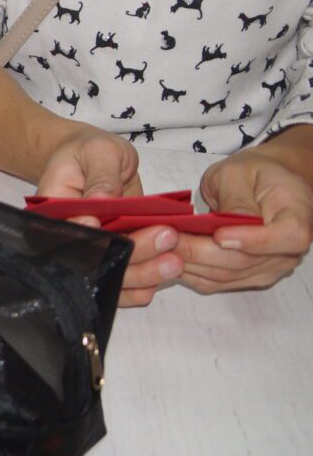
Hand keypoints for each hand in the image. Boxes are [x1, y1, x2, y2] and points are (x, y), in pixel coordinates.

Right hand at [33, 124, 178, 305]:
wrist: (95, 160)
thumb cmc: (91, 151)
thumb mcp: (98, 152)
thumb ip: (101, 176)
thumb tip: (102, 201)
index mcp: (53, 212)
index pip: (69, 234)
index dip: (92, 240)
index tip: (118, 231)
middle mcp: (68, 238)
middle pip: (93, 261)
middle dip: (131, 256)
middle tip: (167, 238)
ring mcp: (92, 250)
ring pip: (110, 277)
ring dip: (143, 274)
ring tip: (175, 261)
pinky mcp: (112, 256)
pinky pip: (123, 282)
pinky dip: (144, 284)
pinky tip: (165, 275)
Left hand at [178, 145, 312, 293]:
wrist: (261, 186)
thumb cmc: (252, 174)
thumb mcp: (239, 173)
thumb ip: (236, 199)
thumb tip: (226, 225)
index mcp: (297, 216)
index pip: (289, 237)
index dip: (254, 240)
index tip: (219, 234)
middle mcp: (288, 250)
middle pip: (247, 261)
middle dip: (202, 252)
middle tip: (166, 238)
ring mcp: (269, 268)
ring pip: (228, 276)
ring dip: (190, 264)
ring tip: (159, 246)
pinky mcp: (247, 276)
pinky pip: (218, 282)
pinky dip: (191, 272)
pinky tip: (167, 257)